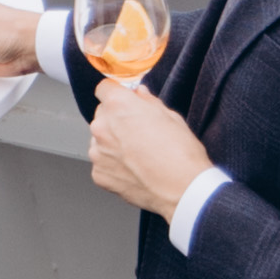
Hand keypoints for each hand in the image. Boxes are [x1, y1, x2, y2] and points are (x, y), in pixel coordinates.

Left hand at [88, 76, 214, 215]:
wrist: (182, 189)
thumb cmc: (180, 153)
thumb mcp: (171, 116)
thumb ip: (148, 102)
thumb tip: (139, 94)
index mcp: (119, 106)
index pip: (104, 89)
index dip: (116, 94)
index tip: (123, 100)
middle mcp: (102, 127)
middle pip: (102, 115)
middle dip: (116, 120)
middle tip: (138, 132)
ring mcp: (98, 152)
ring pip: (100, 140)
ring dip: (113, 143)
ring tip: (138, 155)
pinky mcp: (98, 174)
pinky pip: (102, 163)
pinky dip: (113, 165)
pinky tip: (134, 169)